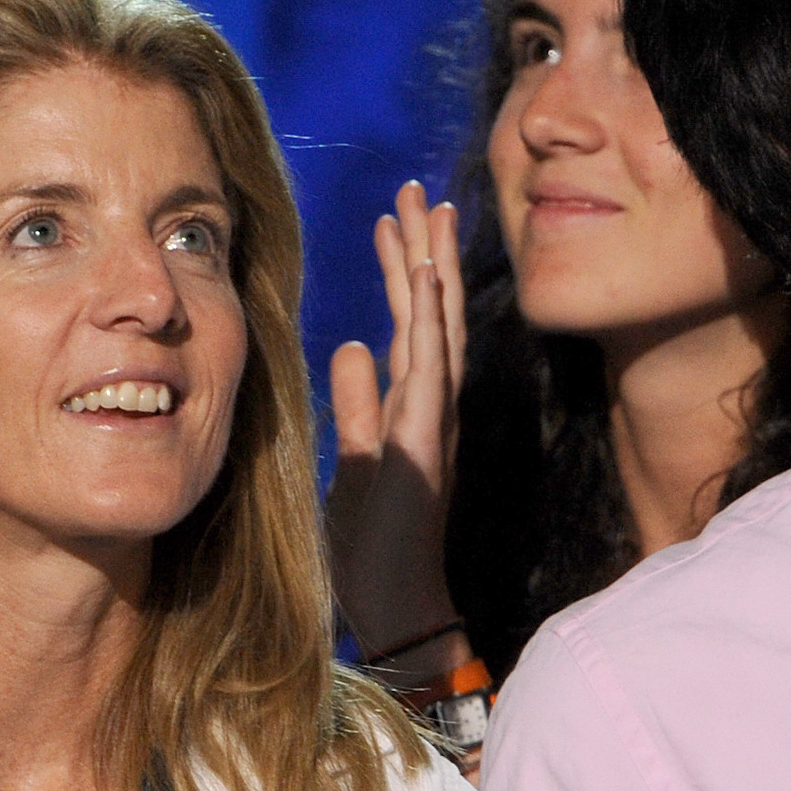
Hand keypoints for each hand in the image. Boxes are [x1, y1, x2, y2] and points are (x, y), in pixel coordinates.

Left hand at [326, 181, 469, 675]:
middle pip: (433, 310)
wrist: (394, 600)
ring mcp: (435, 419)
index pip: (412, 324)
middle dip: (424, 248)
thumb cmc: (376, 541)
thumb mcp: (357, 457)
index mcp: (415, 407)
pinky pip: (430, 365)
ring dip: (431, 266)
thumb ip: (359, 402)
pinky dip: (428, 318)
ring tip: (424, 210)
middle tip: (416, 189)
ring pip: (438, 325)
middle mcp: (434, 405)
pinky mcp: (426, 438)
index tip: (396, 221)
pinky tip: (423, 276)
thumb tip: (351, 346)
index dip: (404, 271)